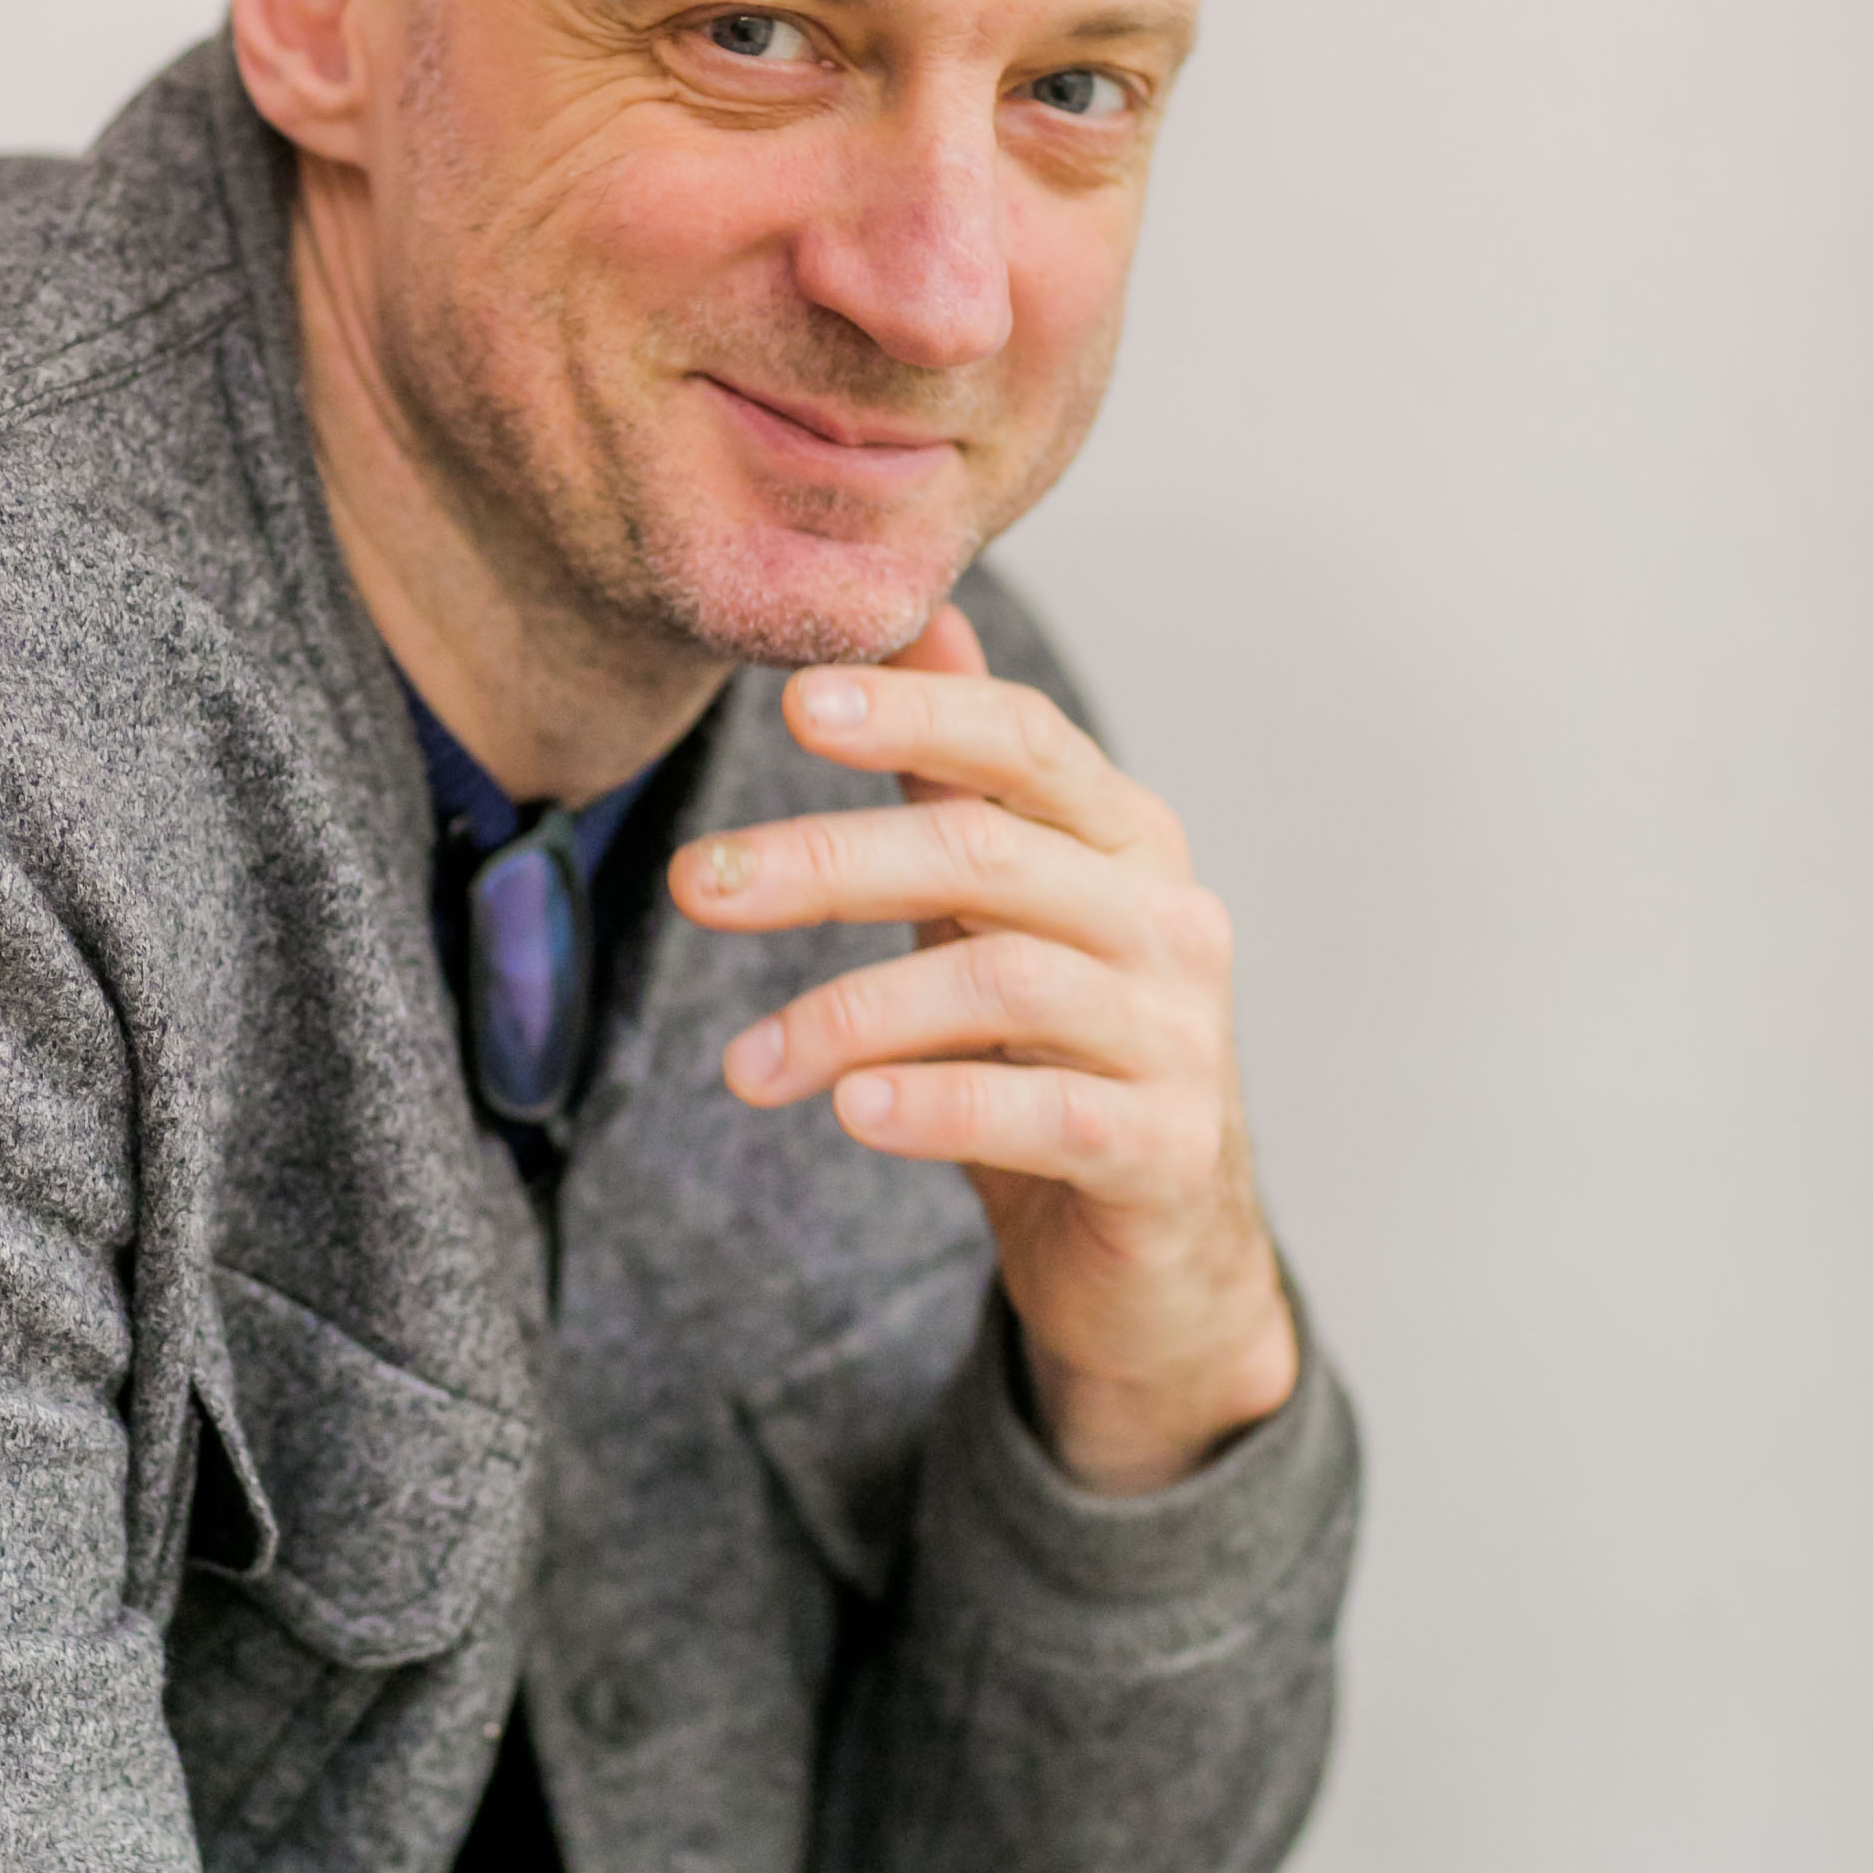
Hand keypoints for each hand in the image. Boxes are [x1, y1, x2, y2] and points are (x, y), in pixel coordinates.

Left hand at [669, 606, 1295, 1493]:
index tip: (791, 704)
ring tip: (744, 1068)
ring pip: (1002, 984)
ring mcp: (1178, 1034)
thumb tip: (913, 619)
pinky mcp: (1166, 1149)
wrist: (1160, 1253)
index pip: (1022, 741)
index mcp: (1125, 836)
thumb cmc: (1062, 1054)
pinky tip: (849, 1113)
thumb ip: (961, 773)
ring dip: (848, 1015)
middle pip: (985, 854)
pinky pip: (1048, 1114)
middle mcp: (1166, 917)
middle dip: (825, 860)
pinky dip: (939, 1107)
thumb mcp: (1006, 904)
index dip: (914, 712)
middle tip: (694, 886)